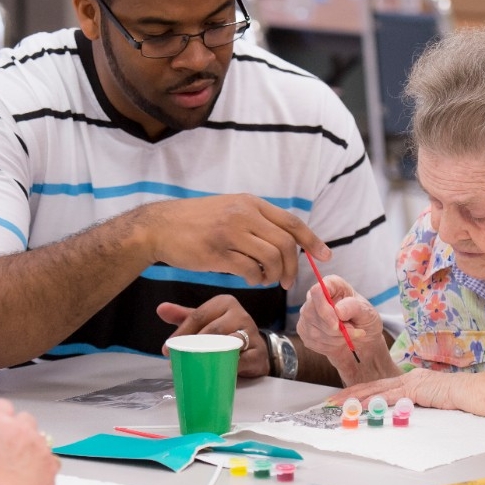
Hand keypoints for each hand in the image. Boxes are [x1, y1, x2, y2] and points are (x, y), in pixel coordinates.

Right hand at [0, 399, 58, 484]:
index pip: (1, 406)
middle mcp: (20, 430)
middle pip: (23, 419)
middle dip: (17, 430)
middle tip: (8, 449)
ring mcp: (38, 446)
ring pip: (38, 437)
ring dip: (31, 447)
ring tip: (18, 468)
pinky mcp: (51, 463)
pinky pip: (50, 458)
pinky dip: (43, 465)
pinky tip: (30, 478)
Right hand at [140, 194, 329, 288]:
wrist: (159, 227)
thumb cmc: (196, 222)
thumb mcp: (229, 209)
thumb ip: (255, 221)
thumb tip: (284, 243)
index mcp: (250, 203)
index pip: (291, 222)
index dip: (312, 241)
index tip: (325, 256)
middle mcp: (243, 214)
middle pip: (285, 243)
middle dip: (293, 266)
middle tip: (287, 281)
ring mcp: (230, 232)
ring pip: (271, 258)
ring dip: (274, 274)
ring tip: (266, 280)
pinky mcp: (217, 252)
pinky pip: (249, 270)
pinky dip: (255, 278)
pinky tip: (250, 278)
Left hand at [157, 295, 269, 376]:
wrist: (255, 348)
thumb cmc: (225, 332)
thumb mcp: (205, 321)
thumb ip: (184, 316)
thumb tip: (160, 308)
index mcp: (224, 302)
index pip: (198, 315)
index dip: (181, 333)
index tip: (167, 349)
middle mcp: (240, 313)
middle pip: (212, 329)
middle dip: (193, 346)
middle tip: (178, 359)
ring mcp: (252, 332)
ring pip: (228, 342)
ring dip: (210, 356)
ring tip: (196, 365)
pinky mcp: (259, 352)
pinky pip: (243, 360)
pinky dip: (230, 366)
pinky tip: (218, 371)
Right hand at [296, 275, 383, 362]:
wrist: (362, 342)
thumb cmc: (364, 321)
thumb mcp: (367, 312)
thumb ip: (354, 307)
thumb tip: (338, 310)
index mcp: (332, 285)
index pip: (317, 290)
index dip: (324, 308)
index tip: (337, 324)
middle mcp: (316, 297)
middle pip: (311, 311)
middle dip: (333, 328)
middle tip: (352, 331)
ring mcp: (307, 314)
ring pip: (312, 329)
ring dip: (334, 338)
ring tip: (347, 336)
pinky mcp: (304, 331)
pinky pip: (311, 341)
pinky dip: (328, 346)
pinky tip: (338, 342)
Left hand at [325, 367, 454, 408]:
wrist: (470, 392)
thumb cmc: (455, 398)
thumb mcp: (429, 400)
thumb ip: (414, 403)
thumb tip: (400, 413)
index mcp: (408, 380)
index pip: (377, 386)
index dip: (359, 392)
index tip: (343, 398)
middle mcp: (406, 378)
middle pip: (371, 386)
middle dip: (349, 394)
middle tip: (331, 402)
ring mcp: (409, 382)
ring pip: (376, 390)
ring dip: (355, 398)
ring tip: (339, 404)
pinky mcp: (414, 389)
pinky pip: (390, 396)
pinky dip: (374, 402)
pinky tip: (362, 406)